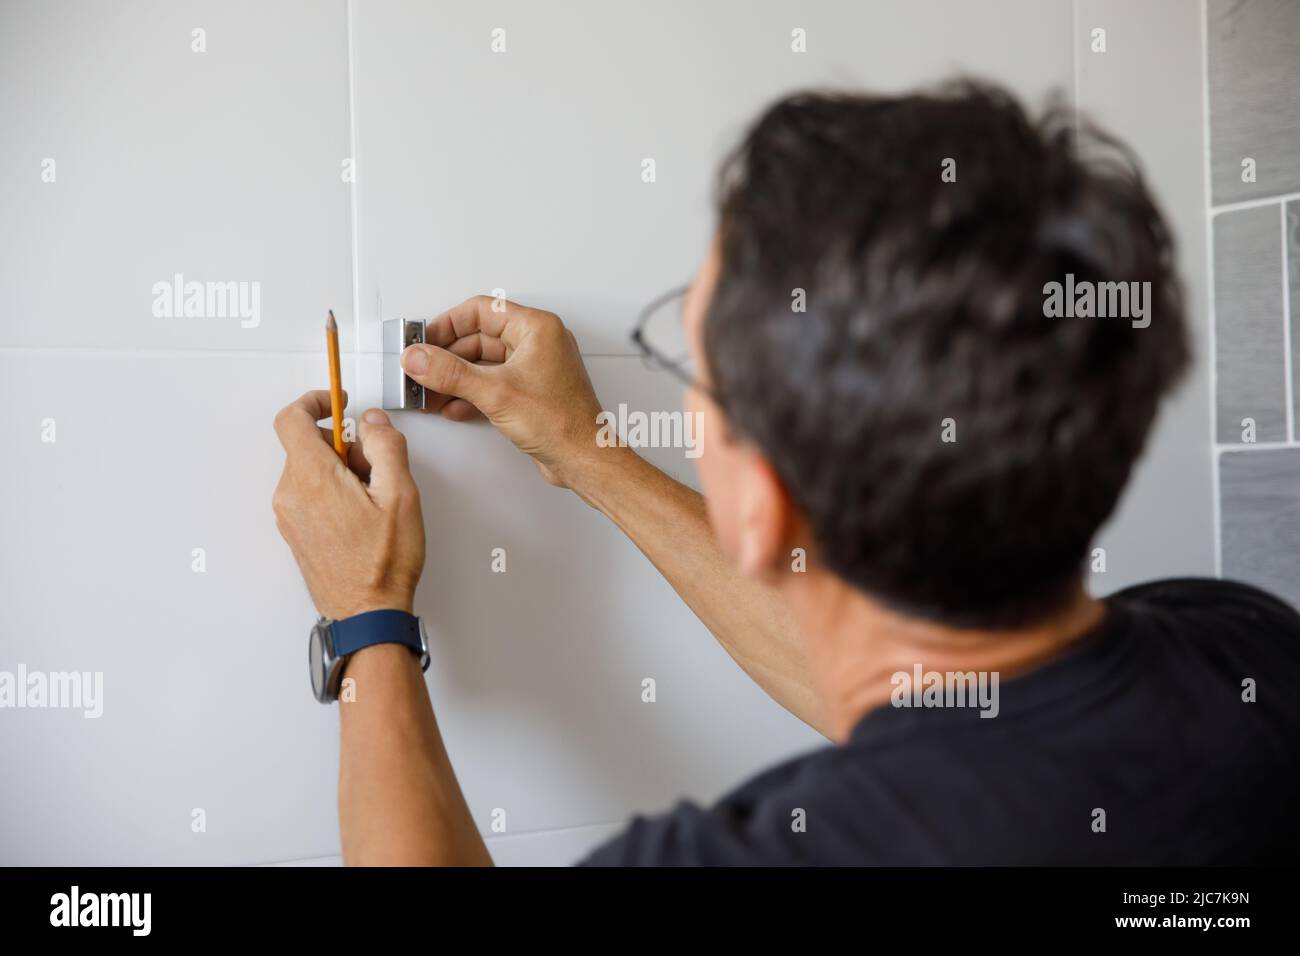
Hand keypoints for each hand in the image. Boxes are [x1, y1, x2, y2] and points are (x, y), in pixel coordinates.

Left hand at [272, 392, 424, 620]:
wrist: (367, 614)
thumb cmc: (383, 564)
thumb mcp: (400, 494)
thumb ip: (386, 446)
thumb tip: (372, 423)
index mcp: (311, 477)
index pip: (292, 418)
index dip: (316, 402)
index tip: (338, 404)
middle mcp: (290, 494)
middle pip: (307, 445)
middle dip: (343, 446)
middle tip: (376, 467)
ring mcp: (289, 516)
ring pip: (310, 470)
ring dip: (340, 471)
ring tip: (373, 500)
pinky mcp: (295, 532)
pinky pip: (309, 494)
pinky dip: (333, 491)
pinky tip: (362, 516)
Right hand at [399, 296, 608, 487]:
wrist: (583, 459)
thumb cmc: (563, 423)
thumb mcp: (495, 392)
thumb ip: (450, 373)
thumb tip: (418, 357)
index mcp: (537, 328)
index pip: (481, 311)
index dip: (448, 323)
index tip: (424, 340)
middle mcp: (537, 343)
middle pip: (479, 337)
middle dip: (447, 357)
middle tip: (421, 369)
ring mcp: (534, 369)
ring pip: (483, 363)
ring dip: (455, 378)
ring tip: (430, 391)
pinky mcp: (529, 392)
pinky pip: (492, 383)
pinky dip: (471, 393)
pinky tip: (452, 406)